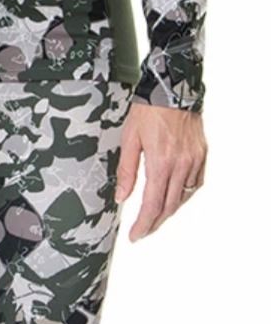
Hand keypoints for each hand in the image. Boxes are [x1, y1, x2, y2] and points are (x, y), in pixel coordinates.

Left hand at [115, 100, 207, 239]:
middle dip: (155, 223)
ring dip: (169, 210)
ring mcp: (194, 160)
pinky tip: (175, 196)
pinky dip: (184, 194)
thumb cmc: (149, 110)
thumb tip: (122, 196)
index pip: (152, 205)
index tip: (135, 235)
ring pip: (183, 197)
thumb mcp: (129, 138)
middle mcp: (181, 165)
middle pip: (169, 206)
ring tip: (155, 216)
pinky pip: (196, 183)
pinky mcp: (201, 154)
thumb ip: (127, 170)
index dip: (143, 224)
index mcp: (161, 163)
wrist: (173, 88)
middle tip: (142, 231)